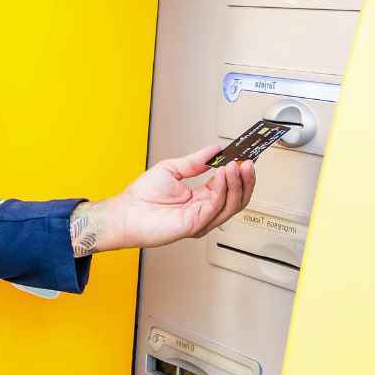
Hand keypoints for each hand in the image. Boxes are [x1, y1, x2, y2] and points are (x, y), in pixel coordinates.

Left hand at [70, 145, 256, 255]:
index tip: (246, 157)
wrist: (126, 212)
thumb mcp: (173, 168)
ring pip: (231, 204)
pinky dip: (222, 189)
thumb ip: (196, 161)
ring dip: (236, 183)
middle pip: (237, 198)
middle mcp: (204, 210)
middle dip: (245, 179)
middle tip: (247, 162)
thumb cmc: (142, 196)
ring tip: (236, 166)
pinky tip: (222, 174)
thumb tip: (216, 149)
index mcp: (201, 198)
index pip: (229, 187)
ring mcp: (201, 219)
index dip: (240, 174)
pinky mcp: (195, 225)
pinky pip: (215, 206)